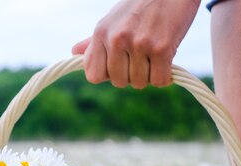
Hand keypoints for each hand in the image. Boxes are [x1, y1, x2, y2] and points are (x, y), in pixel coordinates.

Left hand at [72, 0, 200, 88]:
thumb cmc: (140, 6)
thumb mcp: (112, 20)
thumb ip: (94, 41)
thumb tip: (75, 52)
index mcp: (101, 33)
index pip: (94, 76)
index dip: (108, 74)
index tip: (119, 64)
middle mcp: (117, 39)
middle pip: (118, 82)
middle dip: (130, 75)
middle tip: (140, 58)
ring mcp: (139, 44)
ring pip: (139, 83)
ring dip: (148, 75)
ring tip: (153, 55)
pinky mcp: (162, 49)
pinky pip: (159, 80)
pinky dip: (164, 77)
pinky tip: (165, 61)